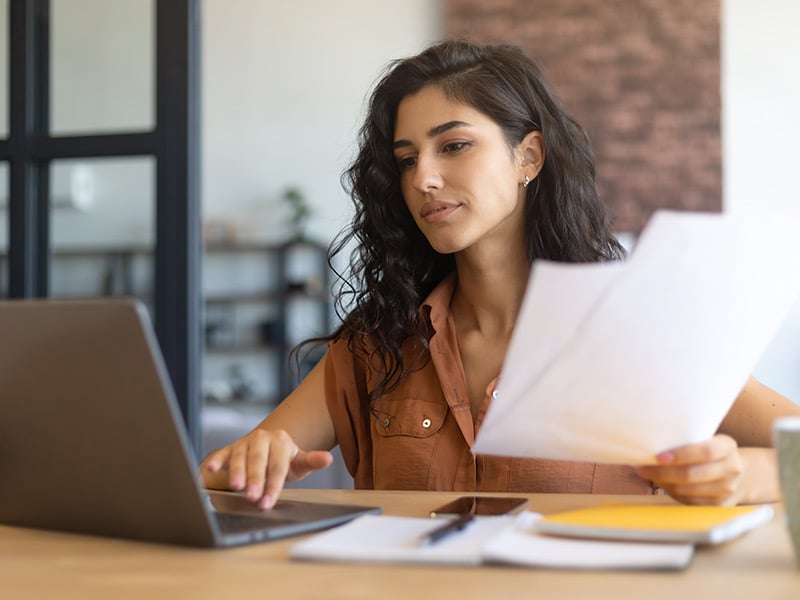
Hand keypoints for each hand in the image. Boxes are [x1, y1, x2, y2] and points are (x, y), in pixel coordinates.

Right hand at [200, 428, 333, 509]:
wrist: (266, 449)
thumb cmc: (283, 460)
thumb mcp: (299, 462)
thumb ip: (312, 461)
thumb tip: (328, 459)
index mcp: (281, 440)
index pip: (278, 466)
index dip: (273, 485)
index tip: (268, 502)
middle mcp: (262, 438)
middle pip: (258, 460)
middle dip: (255, 479)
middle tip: (253, 497)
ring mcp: (244, 442)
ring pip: (240, 456)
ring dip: (237, 472)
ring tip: (236, 487)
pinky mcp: (229, 447)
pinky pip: (222, 453)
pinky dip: (216, 460)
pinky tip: (210, 468)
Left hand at [634, 434, 744, 504]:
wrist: (741, 475)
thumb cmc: (712, 452)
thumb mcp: (708, 440)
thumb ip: (688, 440)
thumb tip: (652, 441)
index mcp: (727, 447)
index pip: (706, 452)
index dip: (681, 455)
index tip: (658, 457)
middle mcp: (731, 469)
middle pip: (692, 474)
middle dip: (663, 473)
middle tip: (642, 469)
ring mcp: (727, 489)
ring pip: (688, 490)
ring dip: (663, 483)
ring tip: (647, 475)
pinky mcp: (719, 505)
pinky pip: (689, 501)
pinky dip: (672, 493)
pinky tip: (661, 484)